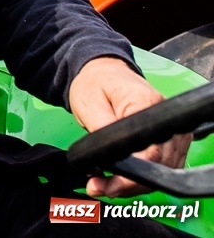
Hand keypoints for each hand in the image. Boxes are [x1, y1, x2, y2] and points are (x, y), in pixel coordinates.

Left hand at [68, 56, 190, 197]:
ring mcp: (172, 133)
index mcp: (147, 105)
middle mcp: (167, 122)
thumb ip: (101, 131)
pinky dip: (139, 179)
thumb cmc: (95, 84)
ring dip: (132, 186)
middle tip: (97, 187)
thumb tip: (108, 159)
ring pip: (161, 173)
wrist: (102, 74)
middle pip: (158, 167)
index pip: (150, 152)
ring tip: (103, 185)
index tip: (107, 182)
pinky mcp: (169, 143)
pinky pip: (160, 169)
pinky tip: (117, 180)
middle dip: (127, 185)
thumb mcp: (88, 102)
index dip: (130, 174)